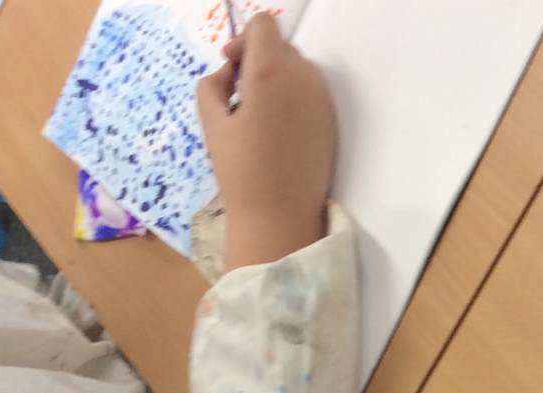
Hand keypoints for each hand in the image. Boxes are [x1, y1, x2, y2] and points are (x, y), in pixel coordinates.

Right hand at [197, 14, 336, 268]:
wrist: (279, 217)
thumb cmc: (239, 171)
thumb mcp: (210, 121)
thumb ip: (213, 81)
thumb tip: (232, 70)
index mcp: (270, 73)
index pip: (264, 24)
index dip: (243, 39)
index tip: (232, 66)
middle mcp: (303, 78)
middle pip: (281, 45)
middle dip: (258, 59)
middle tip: (240, 94)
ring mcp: (323, 99)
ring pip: (298, 67)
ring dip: (277, 78)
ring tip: (258, 114)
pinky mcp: (332, 120)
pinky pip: (311, 91)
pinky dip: (294, 97)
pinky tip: (279, 130)